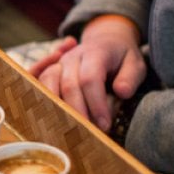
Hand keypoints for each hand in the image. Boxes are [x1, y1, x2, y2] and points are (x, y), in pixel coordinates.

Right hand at [32, 16, 146, 131]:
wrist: (107, 40)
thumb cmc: (121, 58)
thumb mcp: (135, 63)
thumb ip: (130, 77)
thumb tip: (122, 92)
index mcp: (95, 52)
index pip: (91, 79)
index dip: (96, 104)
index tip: (105, 125)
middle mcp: (73, 56)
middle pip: (69, 85)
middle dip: (78, 112)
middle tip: (89, 133)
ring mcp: (59, 62)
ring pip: (49, 83)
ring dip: (58, 108)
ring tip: (69, 127)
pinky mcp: (51, 69)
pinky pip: (38, 80)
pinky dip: (39, 94)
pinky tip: (51, 112)